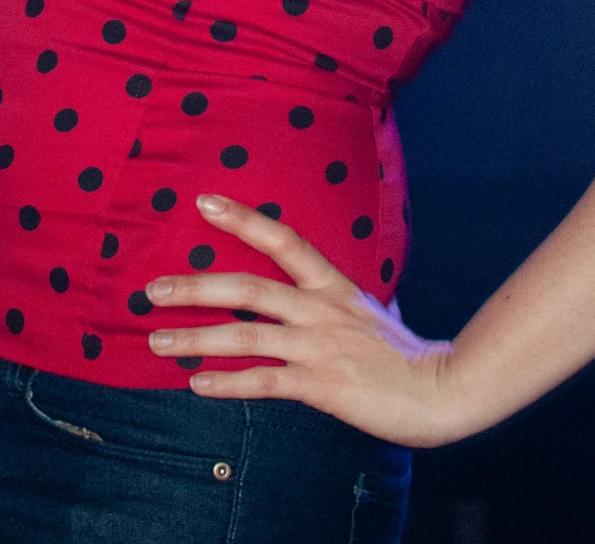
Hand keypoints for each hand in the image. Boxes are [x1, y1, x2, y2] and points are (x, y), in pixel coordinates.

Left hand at [143, 194, 460, 447]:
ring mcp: (319, 346)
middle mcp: (320, 309)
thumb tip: (312, 285)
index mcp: (332, 284)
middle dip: (195, 286)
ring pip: (246, 334)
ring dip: (197, 337)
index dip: (242, 218)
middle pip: (248, 287)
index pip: (282, 239)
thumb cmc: (403, 351)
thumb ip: (334, 295)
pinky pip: (264, 381)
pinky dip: (228, 383)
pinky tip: (198, 384)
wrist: (442, 391)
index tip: (203, 202)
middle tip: (152, 290)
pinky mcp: (321, 385)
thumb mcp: (369, 307)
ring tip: (158, 340)